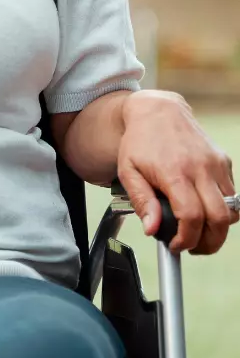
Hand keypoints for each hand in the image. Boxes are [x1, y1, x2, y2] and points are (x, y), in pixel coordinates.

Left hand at [117, 90, 237, 254]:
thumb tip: (152, 228)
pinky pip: (232, 194)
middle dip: (210, 242)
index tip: (176, 245)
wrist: (158, 110)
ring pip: (231, 209)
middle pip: (220, 219)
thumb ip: (141, 201)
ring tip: (198, 231)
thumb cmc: (140, 140)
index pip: (191, 216)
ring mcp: (216, 164)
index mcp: (174, 172)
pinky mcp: (224, 161)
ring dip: (218, 228)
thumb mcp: (128, 170)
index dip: (187, 239)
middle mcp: (200, 168)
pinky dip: (222, 208)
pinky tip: (203, 206)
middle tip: (193, 246)